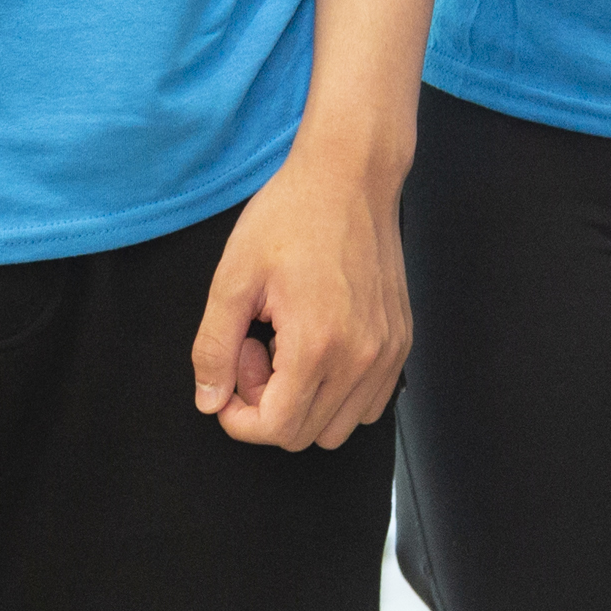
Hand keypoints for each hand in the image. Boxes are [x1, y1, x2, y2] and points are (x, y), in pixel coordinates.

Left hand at [189, 139, 408, 449]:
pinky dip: (337, 394)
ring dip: (303, 403)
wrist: (350, 175)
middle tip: (255, 345)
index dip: (238, 414)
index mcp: (317, 345)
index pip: (275, 429)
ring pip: (339, 428)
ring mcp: (388, 353)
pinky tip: (318, 345)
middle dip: (266, 404)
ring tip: (286, 346)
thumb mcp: (234, 277)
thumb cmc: (292, 216)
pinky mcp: (401, 342)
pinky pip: (368, 403)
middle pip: (304, 435)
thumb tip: (209, 401)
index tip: (230, 367)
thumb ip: (214, 347)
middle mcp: (361, 358)